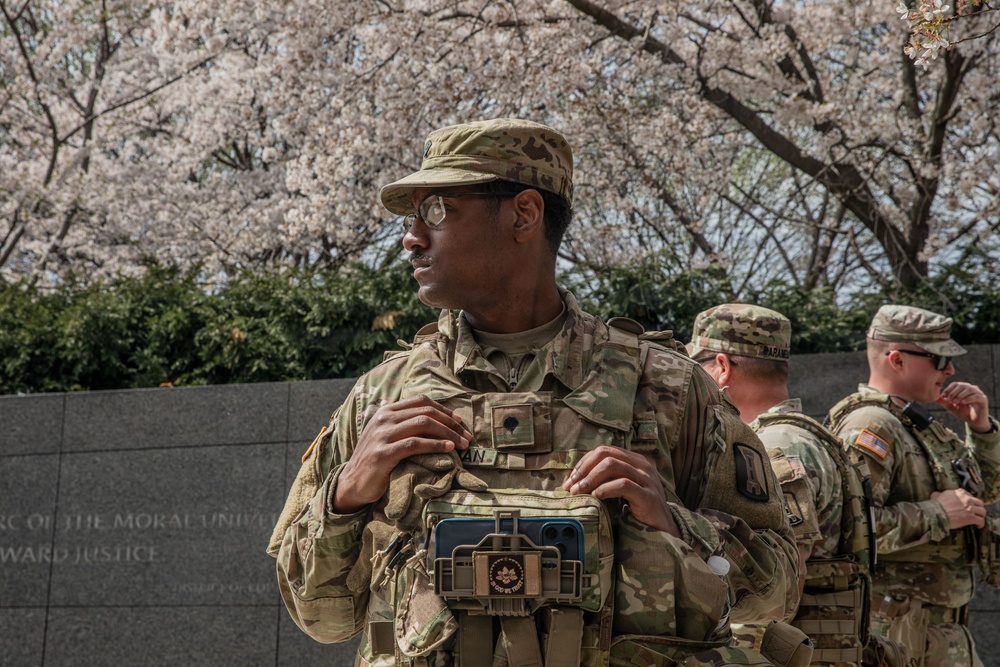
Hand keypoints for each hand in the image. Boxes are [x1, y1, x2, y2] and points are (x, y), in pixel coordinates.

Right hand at [334, 395, 471, 513]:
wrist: (351, 484)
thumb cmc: (376, 461)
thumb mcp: (388, 437)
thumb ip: (406, 425)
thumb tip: (439, 422)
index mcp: (386, 411)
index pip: (421, 401)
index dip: (444, 409)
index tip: (460, 422)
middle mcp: (383, 418)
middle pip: (426, 411)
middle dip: (451, 423)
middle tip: (467, 436)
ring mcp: (381, 435)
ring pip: (423, 424)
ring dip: (448, 433)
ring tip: (462, 444)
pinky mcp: (382, 453)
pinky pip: (415, 444)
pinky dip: (435, 444)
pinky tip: (448, 449)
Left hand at [562, 446, 678, 534]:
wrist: (663, 528)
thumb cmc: (639, 508)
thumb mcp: (624, 487)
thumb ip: (608, 478)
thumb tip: (577, 478)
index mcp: (635, 460)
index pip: (604, 450)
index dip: (584, 462)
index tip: (571, 479)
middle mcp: (642, 465)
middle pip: (606, 454)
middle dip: (584, 469)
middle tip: (571, 486)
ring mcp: (647, 479)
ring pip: (612, 466)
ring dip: (590, 478)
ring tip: (579, 492)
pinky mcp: (648, 495)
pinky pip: (622, 485)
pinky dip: (605, 489)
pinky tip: (596, 497)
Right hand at [930, 488, 985, 528]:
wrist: (937, 514)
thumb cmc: (935, 505)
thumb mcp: (936, 495)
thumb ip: (939, 493)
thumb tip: (936, 494)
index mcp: (960, 493)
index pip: (970, 495)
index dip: (970, 501)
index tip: (968, 505)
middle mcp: (967, 499)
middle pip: (980, 503)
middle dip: (978, 508)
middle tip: (976, 512)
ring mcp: (970, 508)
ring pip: (983, 511)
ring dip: (981, 516)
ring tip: (978, 519)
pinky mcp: (971, 517)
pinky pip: (981, 521)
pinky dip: (981, 524)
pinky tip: (978, 526)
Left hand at [937, 382, 989, 431]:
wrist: (974, 422)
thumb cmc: (963, 412)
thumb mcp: (951, 407)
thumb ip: (944, 402)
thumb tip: (935, 398)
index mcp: (964, 388)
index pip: (955, 384)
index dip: (948, 389)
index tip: (943, 396)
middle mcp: (972, 388)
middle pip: (962, 385)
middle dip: (954, 392)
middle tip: (949, 400)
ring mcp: (979, 393)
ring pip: (969, 389)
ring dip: (960, 395)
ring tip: (955, 402)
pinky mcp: (983, 399)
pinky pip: (976, 396)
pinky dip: (968, 398)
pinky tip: (962, 402)